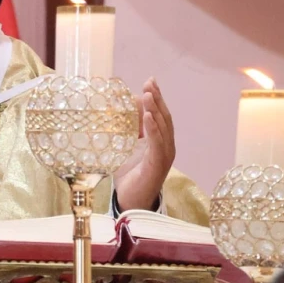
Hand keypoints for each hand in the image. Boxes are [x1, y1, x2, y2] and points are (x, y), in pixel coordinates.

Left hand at [113, 77, 174, 211]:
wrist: (130, 201)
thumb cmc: (128, 175)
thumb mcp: (125, 147)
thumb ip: (125, 130)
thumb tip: (118, 110)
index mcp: (159, 141)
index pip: (160, 115)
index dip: (156, 98)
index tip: (150, 81)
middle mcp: (165, 147)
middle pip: (165, 118)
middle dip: (157, 99)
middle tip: (150, 82)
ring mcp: (164, 156)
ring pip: (163, 128)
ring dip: (155, 110)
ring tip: (148, 95)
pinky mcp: (157, 165)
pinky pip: (157, 144)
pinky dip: (153, 129)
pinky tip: (147, 117)